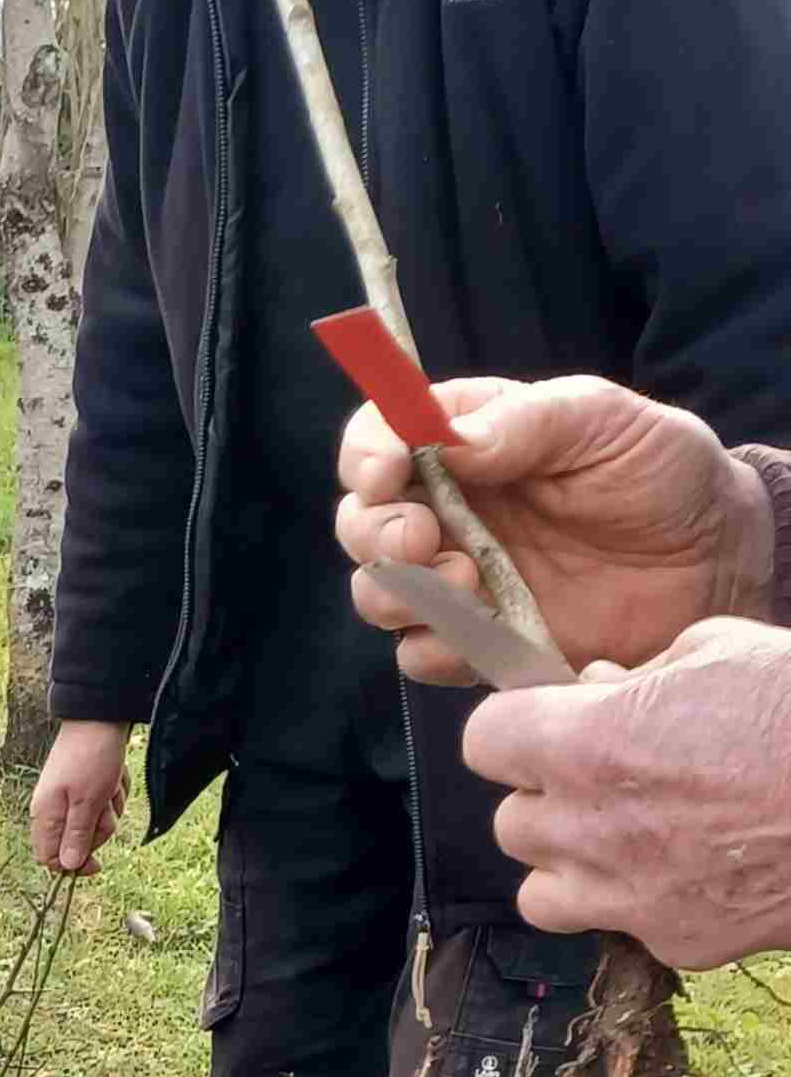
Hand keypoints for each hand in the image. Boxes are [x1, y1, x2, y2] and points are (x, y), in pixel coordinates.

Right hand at [32, 719, 129, 876]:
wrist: (102, 717)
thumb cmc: (91, 758)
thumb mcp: (87, 802)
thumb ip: (76, 835)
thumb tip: (67, 866)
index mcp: (45, 815)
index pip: (50, 858)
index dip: (73, 864)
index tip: (96, 863)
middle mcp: (54, 808)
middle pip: (78, 843)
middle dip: (99, 829)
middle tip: (104, 806)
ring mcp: (71, 797)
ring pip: (96, 823)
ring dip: (110, 808)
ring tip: (110, 785)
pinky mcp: (87, 787)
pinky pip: (105, 805)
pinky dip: (114, 793)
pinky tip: (114, 776)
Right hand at [335, 374, 772, 684]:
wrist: (715, 559)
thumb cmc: (661, 472)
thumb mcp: (605, 419)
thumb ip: (527, 422)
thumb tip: (448, 440)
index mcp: (465, 442)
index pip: (378, 438)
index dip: (365, 454)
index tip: (386, 471)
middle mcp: (450, 511)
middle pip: (361, 522)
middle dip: (373, 531)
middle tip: (422, 538)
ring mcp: (462, 581)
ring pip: (379, 593)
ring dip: (397, 592)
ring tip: (465, 585)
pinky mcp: (484, 644)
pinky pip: (424, 657)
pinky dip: (435, 649)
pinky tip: (482, 633)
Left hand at [464, 619, 790, 967]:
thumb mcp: (720, 648)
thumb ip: (640, 673)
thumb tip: (599, 686)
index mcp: (590, 743)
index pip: (484, 742)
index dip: (514, 729)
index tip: (544, 725)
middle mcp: (593, 828)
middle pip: (510, 825)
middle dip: (547, 799)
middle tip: (603, 779)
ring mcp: (631, 896)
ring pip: (542, 895)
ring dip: (570, 866)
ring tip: (625, 837)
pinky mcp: (677, 940)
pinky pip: (622, 926)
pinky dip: (641, 902)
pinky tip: (693, 868)